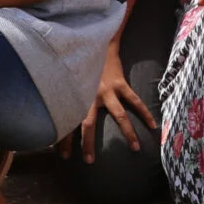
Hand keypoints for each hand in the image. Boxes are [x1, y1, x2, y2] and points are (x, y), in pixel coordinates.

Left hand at [66, 39, 154, 159]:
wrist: (93, 43)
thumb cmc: (77, 65)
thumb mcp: (66, 81)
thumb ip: (64, 97)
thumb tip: (50, 114)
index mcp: (74, 96)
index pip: (66, 121)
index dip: (63, 138)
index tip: (61, 155)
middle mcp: (89, 95)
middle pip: (87, 123)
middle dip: (87, 143)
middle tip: (88, 161)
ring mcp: (107, 90)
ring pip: (119, 115)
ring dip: (127, 133)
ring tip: (135, 148)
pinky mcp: (121, 84)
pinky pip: (135, 101)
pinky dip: (144, 113)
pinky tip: (153, 125)